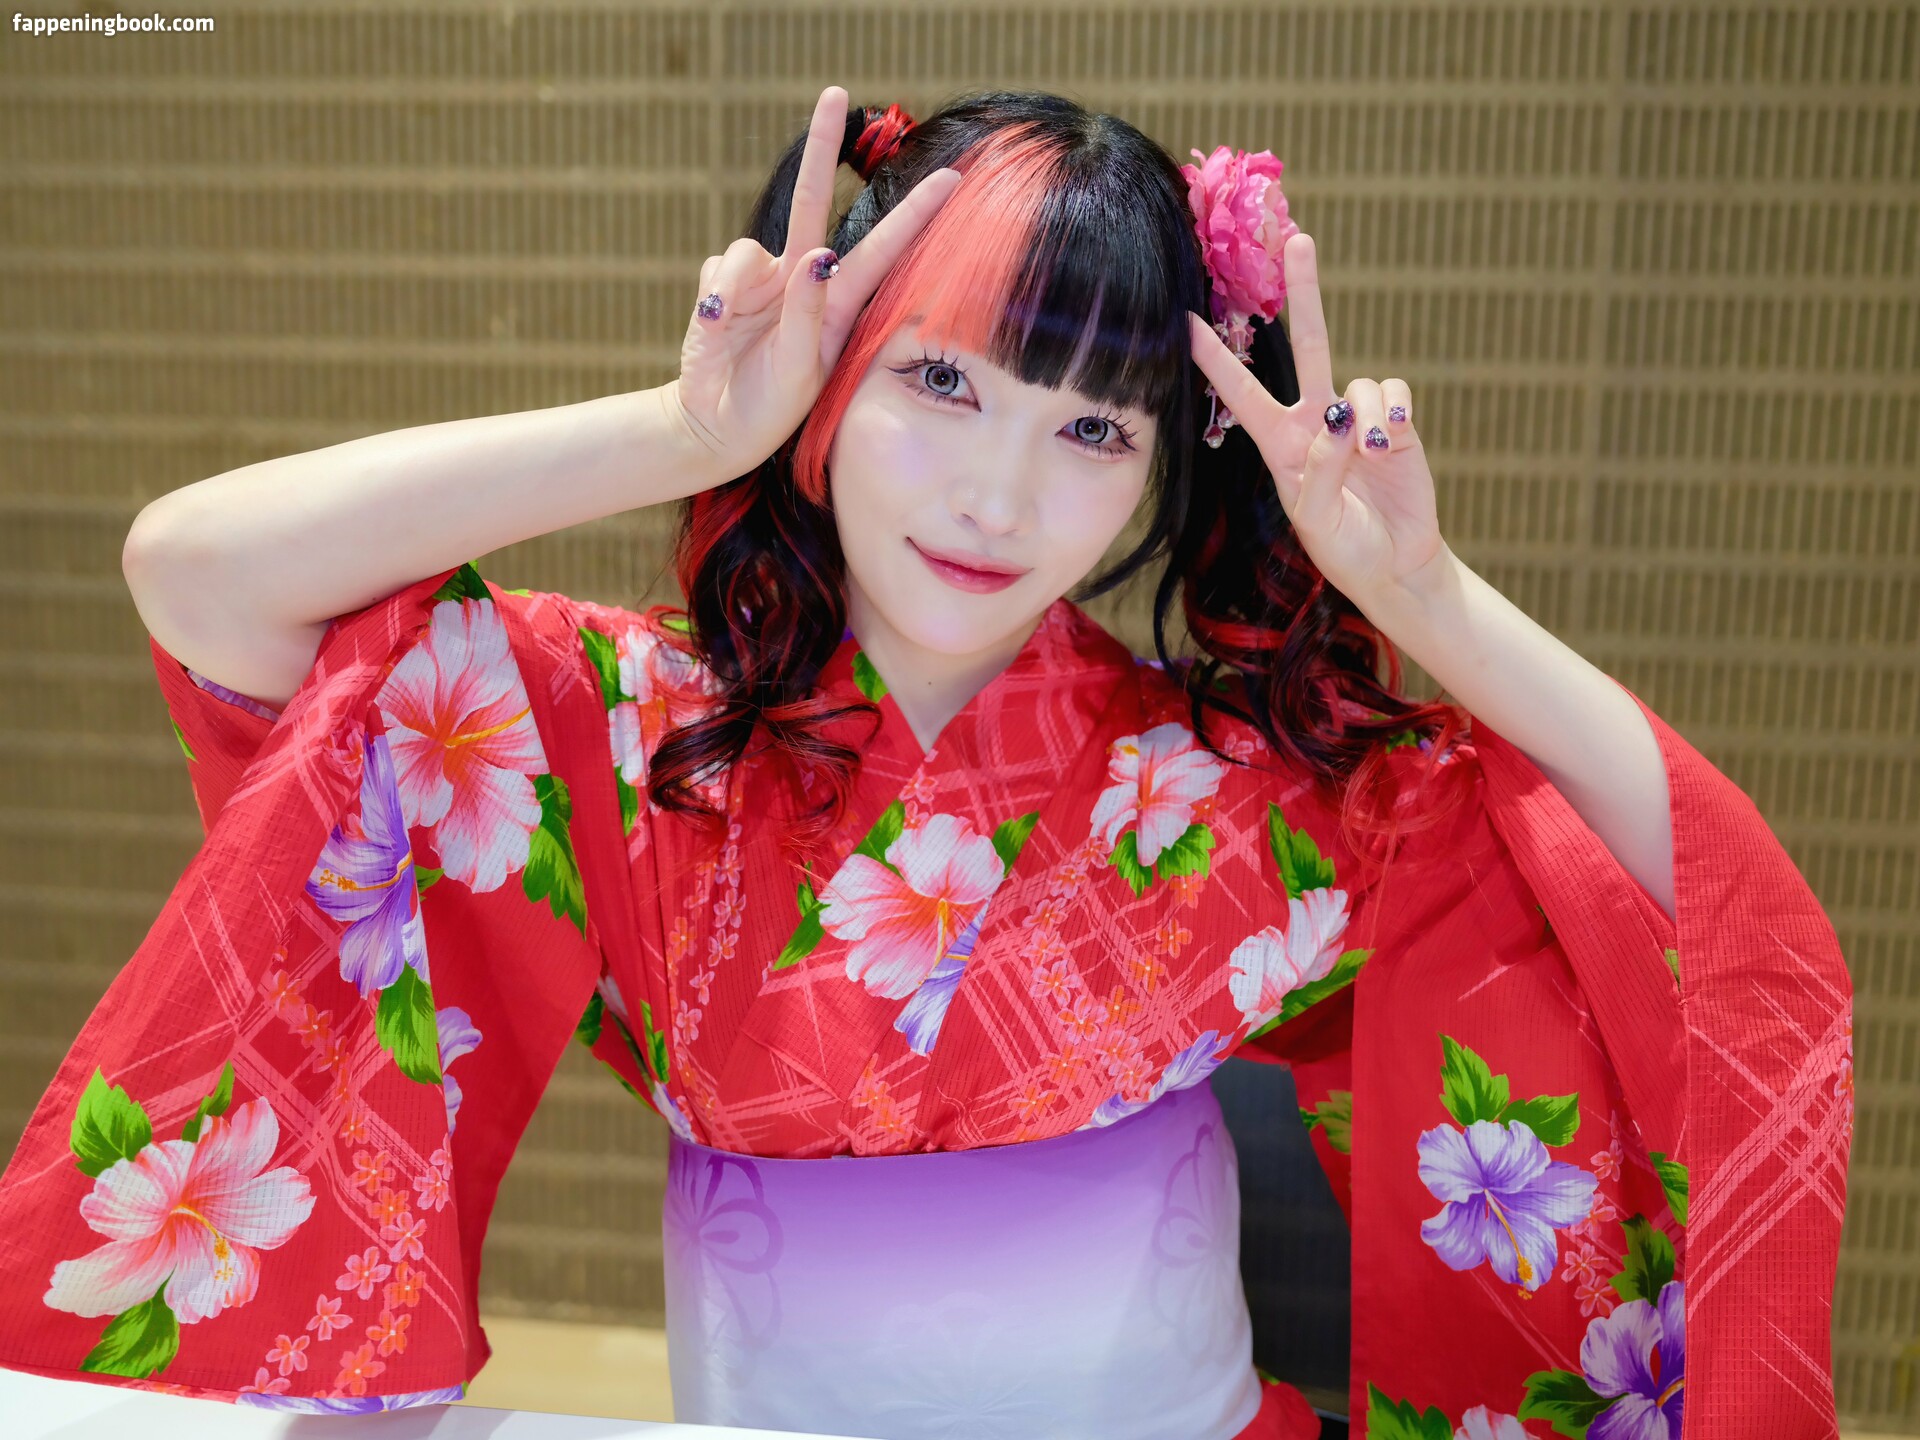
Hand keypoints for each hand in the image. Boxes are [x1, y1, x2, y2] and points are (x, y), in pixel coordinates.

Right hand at [667, 85, 961, 482]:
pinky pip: (715, 270)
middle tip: (836, 93)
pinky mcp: (722, 286)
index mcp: (838, 303)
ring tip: (724, 325)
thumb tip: (816, 254)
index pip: (882, 248)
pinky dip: (711, 298)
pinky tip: (713, 327)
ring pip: (745, 251)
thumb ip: (806, 310)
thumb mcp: (800, 367)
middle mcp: (802, 280)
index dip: (916, 213)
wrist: (717, 427)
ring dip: (733, 286)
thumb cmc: (772, 407)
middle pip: (814, 201)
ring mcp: (762, 280)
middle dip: (822, 146)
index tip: (953, 180)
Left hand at [1186, 233, 1449, 611]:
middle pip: (1305, 344)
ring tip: (1376, 456)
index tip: (1185, 320)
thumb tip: (1337, 419)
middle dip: (1302, 292)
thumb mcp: (1319, 521)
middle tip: (1297, 239)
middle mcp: (1314, 421)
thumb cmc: (1347, 549)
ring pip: (1359, 383)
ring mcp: (1356, 418)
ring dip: (1368, 419)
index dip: (1214, 358)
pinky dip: (1394, 412)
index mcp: (1279, 444)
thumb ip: (1321, 472)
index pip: (1240, 392)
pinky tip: (1395, 441)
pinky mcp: (1395, 422)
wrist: (1396, 565)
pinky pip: (1392, 394)